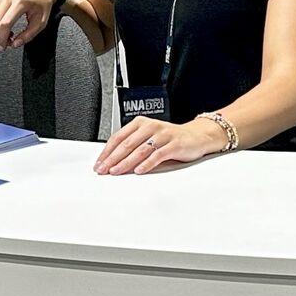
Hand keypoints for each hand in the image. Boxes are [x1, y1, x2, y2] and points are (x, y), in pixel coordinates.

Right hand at [0, 0, 58, 49]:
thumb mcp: (41, 22)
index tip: (3, 48)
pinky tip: (4, 25)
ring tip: (7, 33)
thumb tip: (13, 45)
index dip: (2, 38)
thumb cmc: (43, 3)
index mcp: (22, 2)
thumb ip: (28, 35)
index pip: (5, 23)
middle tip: (6, 42)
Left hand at [94, 115, 228, 175]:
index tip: (99, 163)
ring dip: (126, 162)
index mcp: (141, 123)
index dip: (107, 151)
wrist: (196, 136)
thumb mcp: (148, 138)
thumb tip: (112, 162)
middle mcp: (151, 126)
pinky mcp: (174, 144)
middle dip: (112, 159)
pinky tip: (138, 171)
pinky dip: (147, 164)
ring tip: (116, 171)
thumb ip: (133, 146)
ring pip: (140, 150)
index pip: (118, 137)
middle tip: (103, 170)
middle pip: (127, 144)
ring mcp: (163, 135)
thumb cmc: (170, 139)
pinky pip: (158, 155)